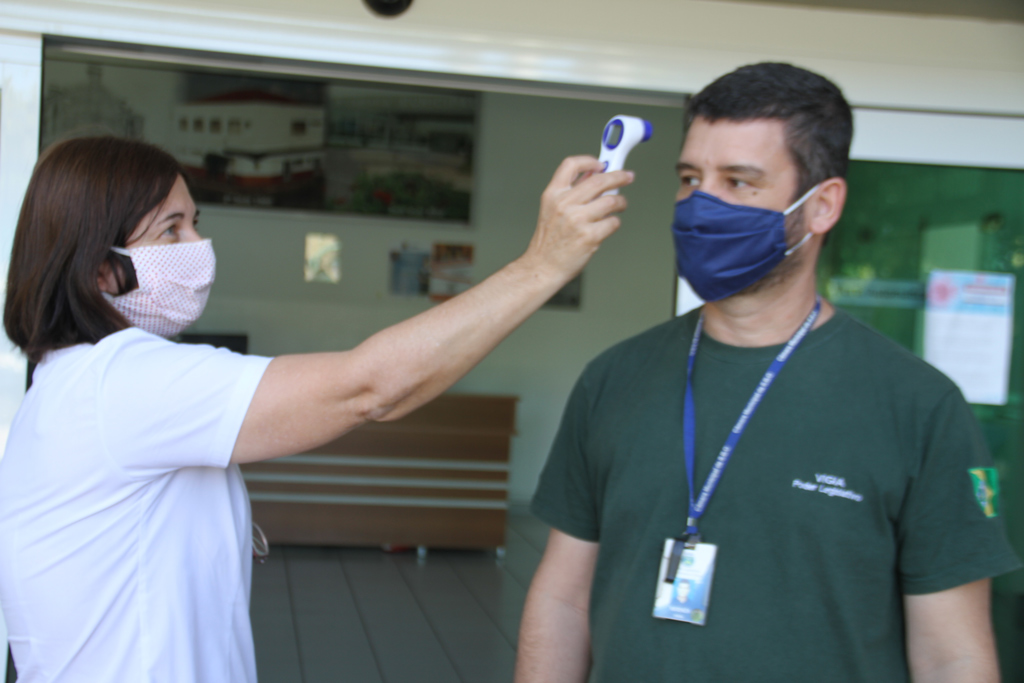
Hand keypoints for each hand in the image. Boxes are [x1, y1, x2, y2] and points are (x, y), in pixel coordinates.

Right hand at [522, 156, 633, 281]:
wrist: (542, 267)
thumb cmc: (548, 242)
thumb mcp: (551, 209)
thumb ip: (570, 191)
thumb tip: (592, 176)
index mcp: (553, 194)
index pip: (571, 165)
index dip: (589, 161)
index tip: (602, 163)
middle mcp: (564, 204)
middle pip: (599, 180)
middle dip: (619, 176)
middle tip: (627, 176)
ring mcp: (577, 220)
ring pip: (611, 200)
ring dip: (620, 202)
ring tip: (620, 205)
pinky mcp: (589, 236)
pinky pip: (613, 222)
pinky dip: (614, 223)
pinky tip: (608, 226)